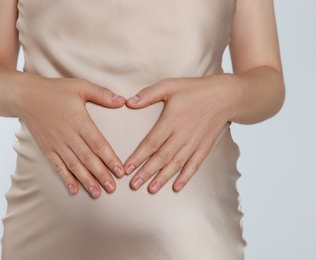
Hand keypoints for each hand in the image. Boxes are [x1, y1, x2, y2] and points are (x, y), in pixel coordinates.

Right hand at [16, 76, 125, 198]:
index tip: (120, 171)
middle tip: (113, 188)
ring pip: (74, 166)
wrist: (25, 96)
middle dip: (101, 175)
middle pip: (88, 159)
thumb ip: (102, 94)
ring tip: (98, 193)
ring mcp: (56, 144)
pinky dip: (66, 179)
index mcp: (79, 121)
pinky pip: (58, 166)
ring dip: (86, 181)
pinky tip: (74, 190)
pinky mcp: (47, 148)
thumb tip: (123, 100)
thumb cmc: (55, 90)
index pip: (98, 144)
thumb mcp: (80, 86)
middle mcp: (68, 135)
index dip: (110, 158)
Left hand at [124, 75, 233, 192]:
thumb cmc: (195, 89)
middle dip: (146, 172)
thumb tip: (128, 102)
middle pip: (161, 158)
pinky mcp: (204, 147)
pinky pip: (194, 165)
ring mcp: (194, 143)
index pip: (151, 143)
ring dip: (163, 178)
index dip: (138, 157)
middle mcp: (182, 135)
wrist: (225, 96)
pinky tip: (177, 187)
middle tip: (134, 185)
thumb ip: (148, 94)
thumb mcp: (170, 85)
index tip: (126, 168)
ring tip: (151, 189)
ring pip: (176, 164)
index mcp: (171, 121)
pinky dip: (185, 177)